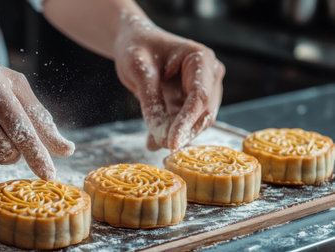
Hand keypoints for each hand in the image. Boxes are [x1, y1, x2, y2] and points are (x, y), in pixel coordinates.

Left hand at [114, 15, 223, 149]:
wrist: (133, 42)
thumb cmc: (137, 48)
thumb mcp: (140, 71)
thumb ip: (151, 102)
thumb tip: (160, 137)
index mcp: (201, 59)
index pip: (200, 97)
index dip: (187, 122)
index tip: (172, 143)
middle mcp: (209, 75)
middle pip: (203, 113)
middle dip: (183, 132)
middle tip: (159, 145)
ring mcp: (204, 89)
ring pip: (196, 121)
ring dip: (176, 134)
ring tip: (153, 142)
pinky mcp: (191, 101)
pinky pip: (184, 121)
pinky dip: (170, 131)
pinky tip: (153, 140)